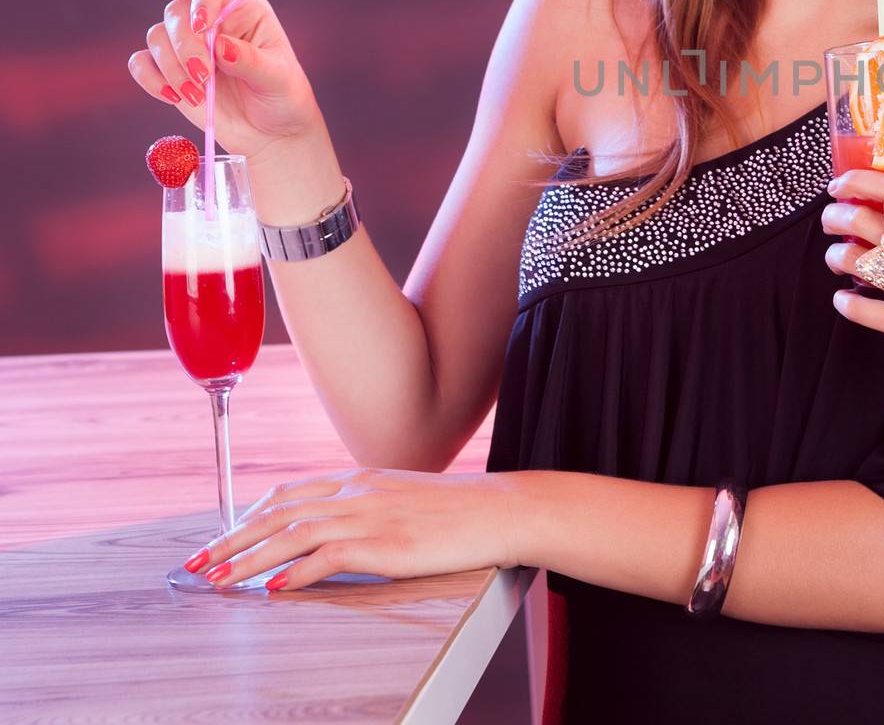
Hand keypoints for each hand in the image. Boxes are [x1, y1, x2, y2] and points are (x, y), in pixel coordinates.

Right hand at [126, 0, 321, 157]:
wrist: (270, 133)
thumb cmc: (282, 97)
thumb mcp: (277, 78)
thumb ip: (250, 61)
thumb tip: (219, 45)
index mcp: (243, 11)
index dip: (202, 2)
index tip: (202, 28)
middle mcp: (211, 22)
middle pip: (177, 12)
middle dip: (185, 46)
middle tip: (204, 77)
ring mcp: (187, 46)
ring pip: (157, 36)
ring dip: (171, 68)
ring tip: (198, 97)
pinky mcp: (169, 71)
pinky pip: (141, 63)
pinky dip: (150, 79)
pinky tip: (174, 98)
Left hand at [180, 468, 525, 591]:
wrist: (501, 510)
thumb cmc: (460, 510)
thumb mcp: (404, 499)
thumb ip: (367, 508)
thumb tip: (335, 533)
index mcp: (360, 479)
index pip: (289, 493)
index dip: (248, 516)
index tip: (221, 537)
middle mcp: (357, 491)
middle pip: (278, 512)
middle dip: (231, 539)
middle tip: (197, 563)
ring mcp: (370, 515)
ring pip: (293, 534)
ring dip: (249, 559)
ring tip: (219, 581)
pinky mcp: (386, 544)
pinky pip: (328, 556)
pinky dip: (296, 573)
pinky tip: (274, 589)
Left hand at [821, 170, 883, 408]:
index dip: (860, 182)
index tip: (842, 183)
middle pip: (865, 221)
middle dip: (837, 216)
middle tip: (832, 218)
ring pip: (855, 260)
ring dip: (836, 255)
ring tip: (836, 257)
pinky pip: (858, 308)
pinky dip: (844, 302)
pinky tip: (845, 297)